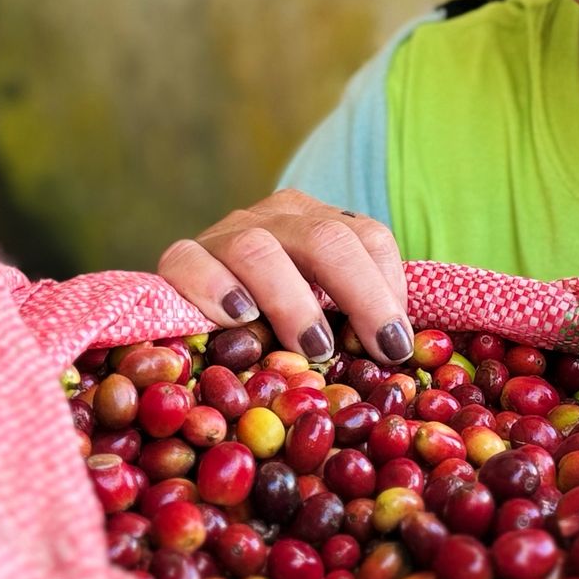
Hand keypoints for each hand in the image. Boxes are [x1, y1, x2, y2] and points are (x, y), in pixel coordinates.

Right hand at [157, 189, 412, 365]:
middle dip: (359, 296)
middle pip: (326, 240)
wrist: (198, 305)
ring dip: (290, 301)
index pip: (369, 238)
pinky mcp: (180, 257)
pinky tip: (237, 320)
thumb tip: (397, 360)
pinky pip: (192, 262)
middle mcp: (278, 218)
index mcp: (322, 224)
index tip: (397, 348)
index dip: (388, 291)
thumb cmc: (279, 320)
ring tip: (310, 348)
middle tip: (373, 349)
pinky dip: (215, 289)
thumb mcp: (325, 313)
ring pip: (259, 249)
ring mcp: (227, 232)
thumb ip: (355, 324)